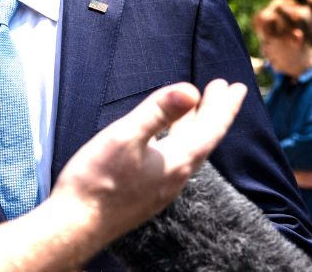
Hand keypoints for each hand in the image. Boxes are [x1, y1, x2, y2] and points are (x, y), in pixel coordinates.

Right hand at [45, 79, 247, 249]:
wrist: (77, 225)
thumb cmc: (97, 180)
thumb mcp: (125, 136)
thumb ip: (158, 112)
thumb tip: (191, 90)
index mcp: (177, 161)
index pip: (211, 129)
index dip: (224, 106)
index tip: (235, 86)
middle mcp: (176, 176)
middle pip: (205, 139)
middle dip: (215, 113)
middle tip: (227, 91)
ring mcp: (163, 188)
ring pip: (190, 151)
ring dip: (197, 126)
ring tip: (198, 109)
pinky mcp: (148, 194)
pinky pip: (175, 161)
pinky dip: (180, 141)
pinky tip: (167, 140)